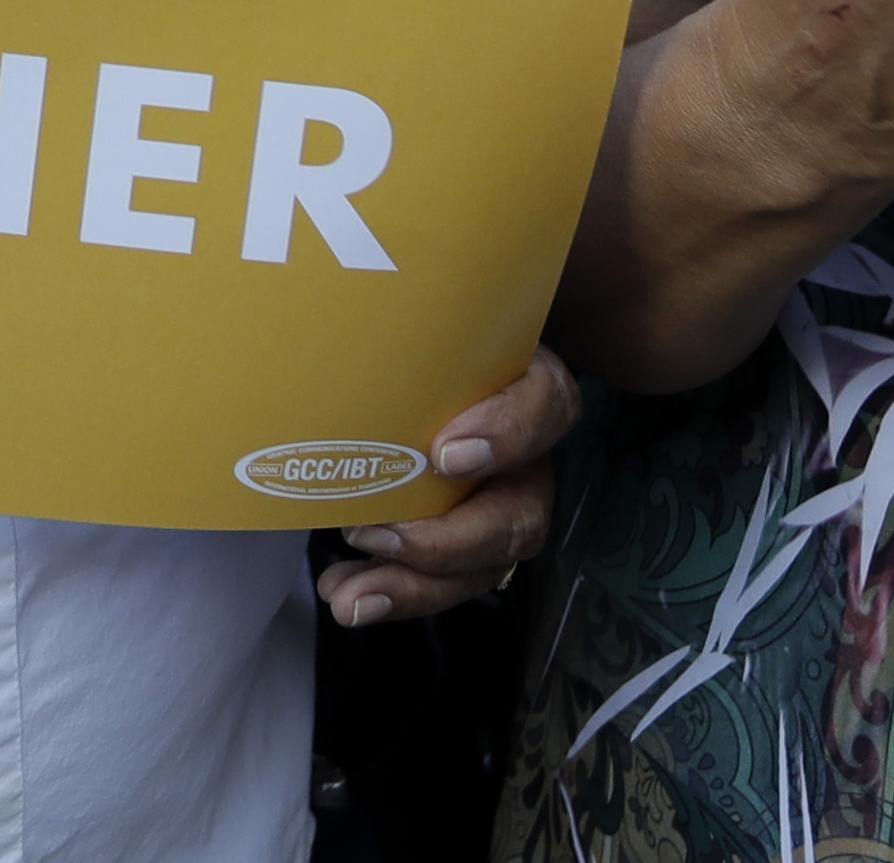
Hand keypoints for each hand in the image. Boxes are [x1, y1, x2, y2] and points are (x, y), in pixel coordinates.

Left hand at [317, 349, 581, 625]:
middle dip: (445, 541)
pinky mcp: (474, 544)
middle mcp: (529, 453)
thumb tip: (346, 297)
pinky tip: (347, 594)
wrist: (413, 373)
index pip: (546, 404)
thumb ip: (410, 325)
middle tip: (370, 534)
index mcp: (529, 383)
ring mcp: (506, 503)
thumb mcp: (424, 326)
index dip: (505, 434)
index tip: (446, 454)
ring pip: (486, 564)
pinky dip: (397, 592)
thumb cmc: (421, 344)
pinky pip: (449, 582)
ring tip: (351, 596)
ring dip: (415, 586)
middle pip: (518, 514)